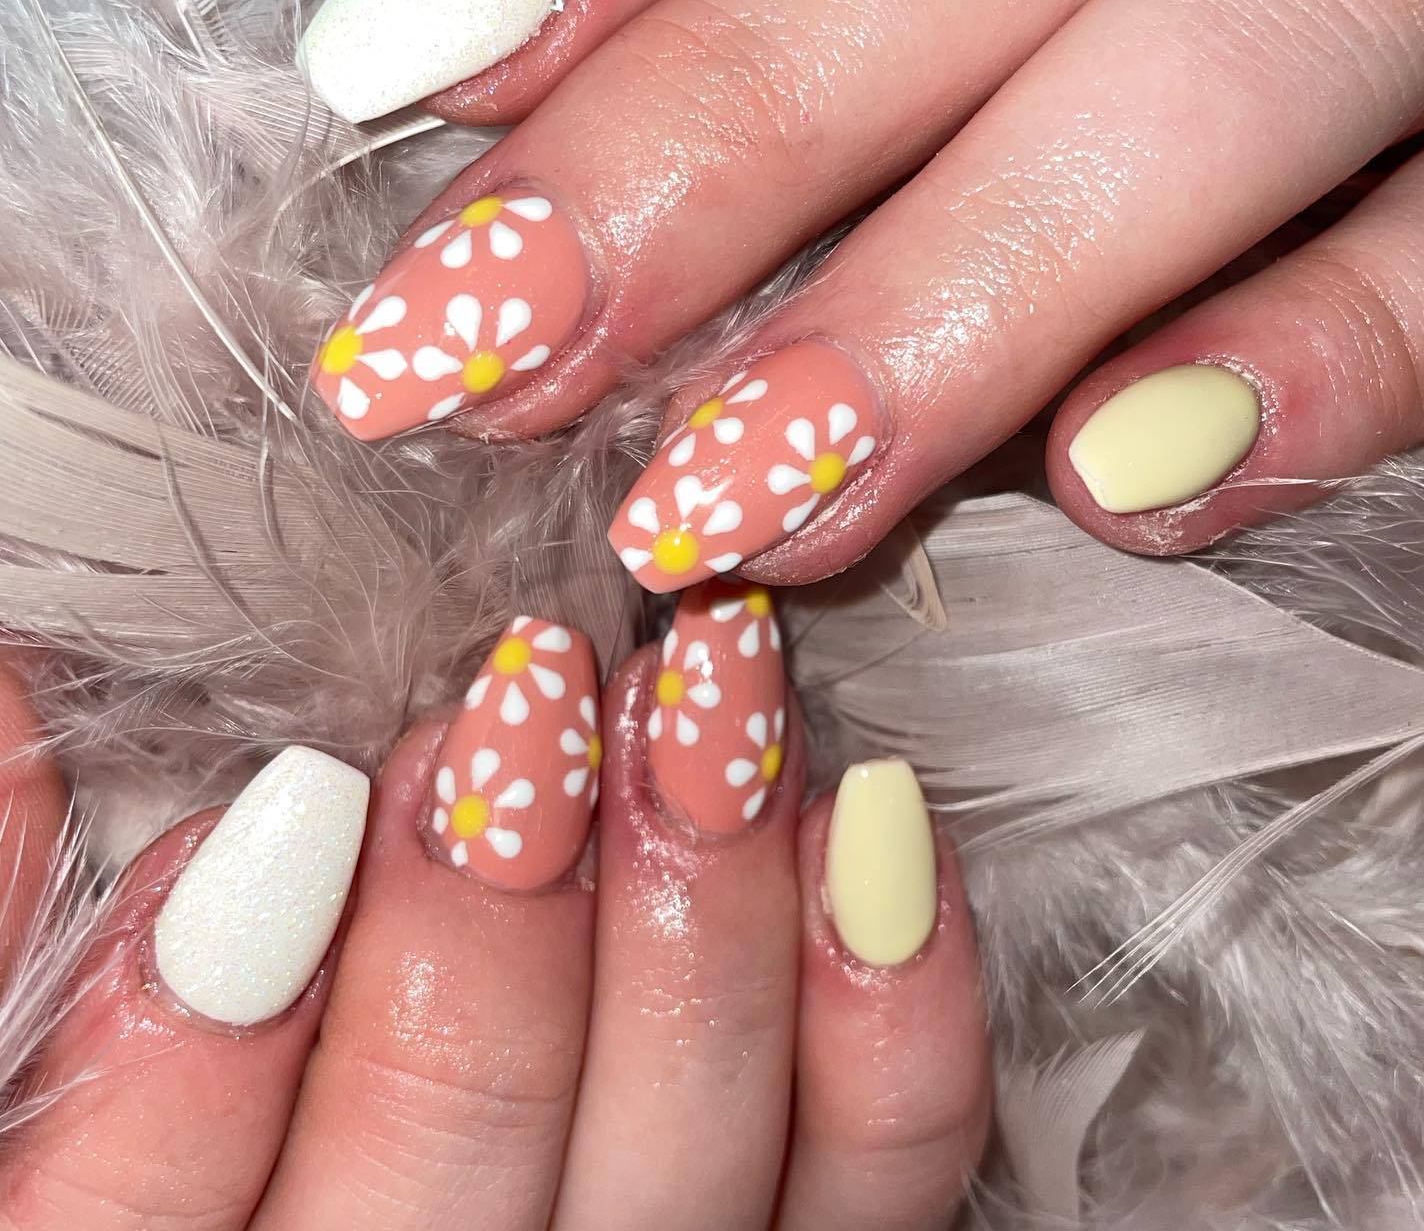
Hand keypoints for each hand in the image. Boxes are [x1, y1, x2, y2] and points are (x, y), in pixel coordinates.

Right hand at [0, 602, 988, 1230]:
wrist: (432, 1194)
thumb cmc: (192, 1152)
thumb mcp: (14, 1083)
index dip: (211, 1033)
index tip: (307, 802)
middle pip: (452, 1170)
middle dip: (493, 923)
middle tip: (531, 690)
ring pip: (689, 1166)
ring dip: (705, 909)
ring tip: (707, 684)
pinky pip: (883, 1172)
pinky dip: (894, 1003)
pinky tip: (873, 819)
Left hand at [300, 0, 1423, 582]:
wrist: (1403, 44)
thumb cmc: (1083, 11)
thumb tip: (487, 128)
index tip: (389, 75)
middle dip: (714, 144)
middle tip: (487, 366)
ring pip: (1236, 42)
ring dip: (964, 292)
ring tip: (737, 500)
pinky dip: (1328, 352)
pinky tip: (1127, 487)